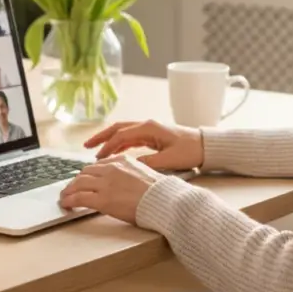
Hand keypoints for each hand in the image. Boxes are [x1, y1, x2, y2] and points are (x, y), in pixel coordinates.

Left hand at [60, 155, 160, 224]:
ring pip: (78, 183)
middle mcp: (111, 169)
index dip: (88, 174)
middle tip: (71, 189)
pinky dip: (70, 200)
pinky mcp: (102, 199)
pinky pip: (79, 197)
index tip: (84, 179)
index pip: (98, 165)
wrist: (164, 200)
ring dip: (69, 190)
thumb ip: (130, 173)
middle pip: (85, 172)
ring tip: (65, 197)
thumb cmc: (159, 191)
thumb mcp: (145, 173)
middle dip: (76, 181)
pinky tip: (66, 204)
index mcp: (122, 160)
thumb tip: (123, 181)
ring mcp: (105, 183)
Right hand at [84, 118, 203, 171]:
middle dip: (101, 137)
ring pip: (123, 132)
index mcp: (149, 128)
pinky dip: (120, 143)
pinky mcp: (153, 135)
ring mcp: (149, 129)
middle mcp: (147, 125)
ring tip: (95, 150)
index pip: (121, 135)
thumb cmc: (190, 151)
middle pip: (118, 128)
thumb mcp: (169, 160)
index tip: (97, 158)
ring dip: (109, 140)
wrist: (206, 146)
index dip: (107, 146)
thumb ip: (147, 163)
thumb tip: (128, 167)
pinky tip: (114, 152)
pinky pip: (131, 137)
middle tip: (86, 146)